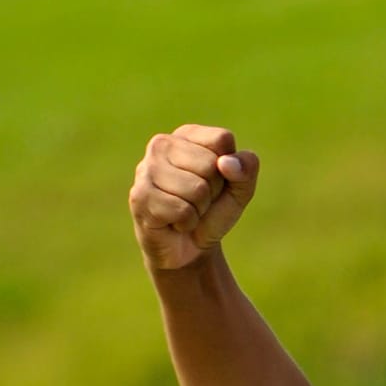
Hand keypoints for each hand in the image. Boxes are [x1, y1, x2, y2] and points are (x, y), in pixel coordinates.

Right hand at [129, 124, 258, 272]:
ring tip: (186, 211)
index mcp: (186, 134)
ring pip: (197, 190)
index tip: (214, 182)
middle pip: (210, 165)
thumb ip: (246, 168)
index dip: (228, 169)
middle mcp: (161, 144)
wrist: (189, 250)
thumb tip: (226, 163)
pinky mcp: (140, 196)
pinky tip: (174, 222)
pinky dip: (187, 223)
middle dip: (213, 192)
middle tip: (198, 202)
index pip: (222, 140)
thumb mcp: (239, 190)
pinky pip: (183, 211)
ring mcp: (146, 169)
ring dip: (199, 210)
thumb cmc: (212, 213)